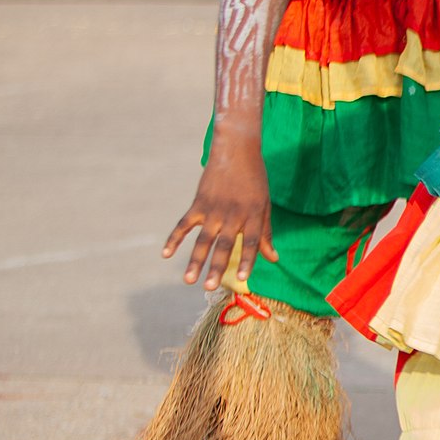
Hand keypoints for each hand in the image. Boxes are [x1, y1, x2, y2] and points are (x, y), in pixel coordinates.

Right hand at [163, 144, 275, 292]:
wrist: (237, 151)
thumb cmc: (255, 180)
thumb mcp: (265, 205)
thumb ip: (265, 233)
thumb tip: (273, 258)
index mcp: (253, 215)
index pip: (250, 242)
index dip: (247, 261)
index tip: (243, 278)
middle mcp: (233, 214)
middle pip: (224, 245)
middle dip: (216, 267)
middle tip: (208, 288)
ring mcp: (214, 209)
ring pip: (203, 239)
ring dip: (195, 260)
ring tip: (188, 280)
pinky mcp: (198, 203)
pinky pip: (184, 224)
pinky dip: (175, 238)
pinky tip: (166, 254)